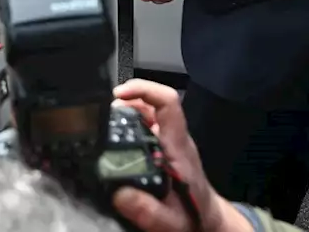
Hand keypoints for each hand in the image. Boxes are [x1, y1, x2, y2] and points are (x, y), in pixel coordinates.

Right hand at [112, 80, 237, 231]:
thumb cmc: (192, 218)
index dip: (144, 90)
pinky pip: (146, 125)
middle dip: (126, 101)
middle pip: (153, 103)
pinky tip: (113, 138)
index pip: (168, 103)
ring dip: (126, 111)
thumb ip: (147, 209)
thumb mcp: (169, 220)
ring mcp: (169, 141)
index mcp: (177, 148)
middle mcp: (174, 139)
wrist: (207, 221)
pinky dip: (128, 123)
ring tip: (103, 123)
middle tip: (101, 114)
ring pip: (148, 112)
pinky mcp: (163, 147)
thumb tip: (120, 194)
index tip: (119, 95)